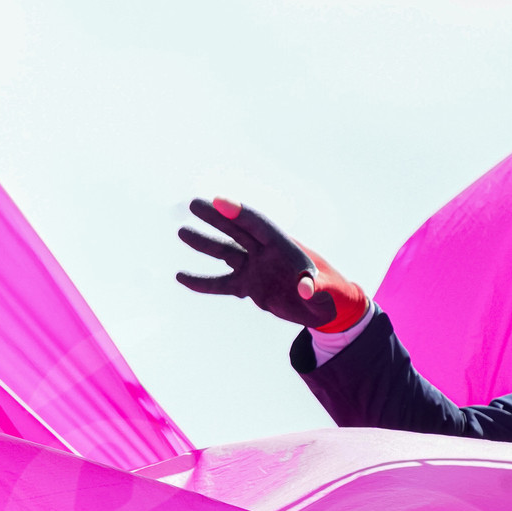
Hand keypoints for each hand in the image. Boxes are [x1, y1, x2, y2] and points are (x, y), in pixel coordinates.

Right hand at [176, 198, 368, 332]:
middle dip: (216, 217)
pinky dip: (202, 282)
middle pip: (237, 230)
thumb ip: (316, 287)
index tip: (220, 200)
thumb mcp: (327, 291)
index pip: (259, 226)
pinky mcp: (249, 286)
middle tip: (193, 204)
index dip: (240, 214)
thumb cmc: (330, 295)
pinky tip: (181, 277)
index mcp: (284, 247)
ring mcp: (255, 268)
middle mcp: (265, 253)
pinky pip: (221, 283)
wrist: (325, 309)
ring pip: (225, 252)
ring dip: (204, 243)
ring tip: (182, 232)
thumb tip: (305, 287)